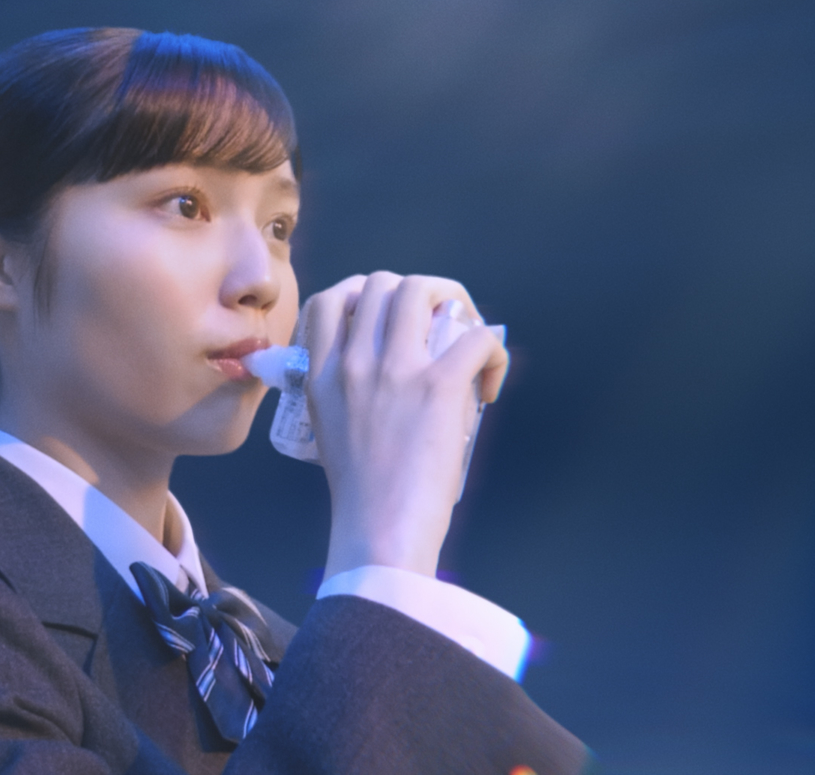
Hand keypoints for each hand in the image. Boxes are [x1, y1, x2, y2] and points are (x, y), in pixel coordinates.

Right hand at [302, 272, 509, 578]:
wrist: (379, 530)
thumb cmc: (360, 493)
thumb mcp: (327, 429)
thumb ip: (340, 394)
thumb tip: (376, 376)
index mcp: (323, 375)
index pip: (329, 301)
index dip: (360, 295)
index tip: (383, 317)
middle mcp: (354, 363)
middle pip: (380, 283)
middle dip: (413, 293)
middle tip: (434, 325)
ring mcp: (396, 370)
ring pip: (422, 290)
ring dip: (451, 302)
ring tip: (462, 335)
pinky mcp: (438, 386)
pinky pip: (476, 337)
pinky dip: (492, 351)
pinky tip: (490, 383)